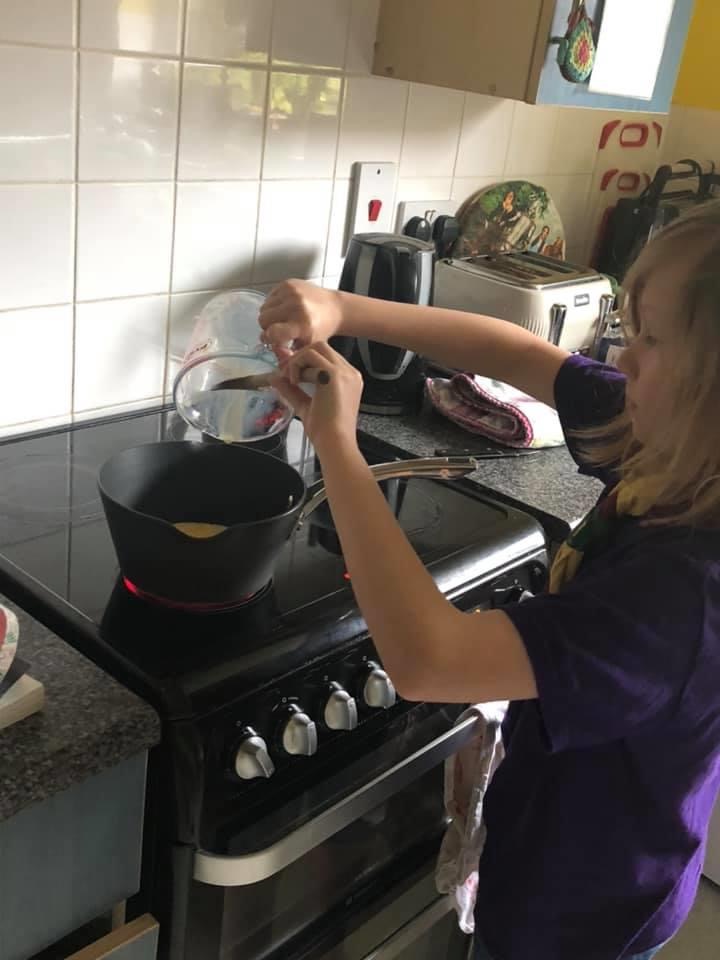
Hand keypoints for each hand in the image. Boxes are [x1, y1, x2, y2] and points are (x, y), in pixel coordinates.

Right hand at [258, 280, 343, 357]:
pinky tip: (285, 308)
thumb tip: (273, 352)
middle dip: (268, 326)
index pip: (272, 333)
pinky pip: (269, 297)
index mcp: (302, 325)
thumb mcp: (307, 346)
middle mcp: (296, 306)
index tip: (272, 339)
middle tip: (278, 329)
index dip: (268, 338)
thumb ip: (288, 354)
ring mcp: (291, 293)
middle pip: (263, 319)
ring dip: (270, 315)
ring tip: (283, 318)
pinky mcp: (289, 283)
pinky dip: (274, 304)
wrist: (335, 308)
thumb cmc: (321, 329)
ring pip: (264, 307)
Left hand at [272, 342, 362, 456]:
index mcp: (348, 380)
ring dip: (298, 361)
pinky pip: (311, 357)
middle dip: (300, 357)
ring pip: (316, 348)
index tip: (289, 373)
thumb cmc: (325, 431)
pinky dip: (297, 366)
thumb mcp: (305, 405)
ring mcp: (344, 372)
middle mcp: (349, 373)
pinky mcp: (334, 374)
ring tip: (292, 381)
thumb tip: (275, 378)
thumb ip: (292, 391)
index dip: (305, 362)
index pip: (325, 358)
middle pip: (322, 347)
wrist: (334, 442)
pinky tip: (294, 382)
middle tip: (287, 374)